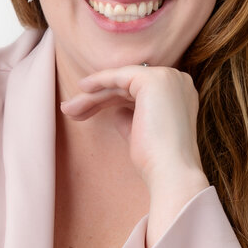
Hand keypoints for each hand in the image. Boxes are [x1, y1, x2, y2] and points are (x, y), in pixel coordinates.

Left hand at [59, 64, 202, 190]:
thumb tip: (117, 111)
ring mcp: (167, 78)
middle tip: (71, 111)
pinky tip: (82, 88)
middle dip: (97, 99)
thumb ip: (131, 119)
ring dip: (92, 96)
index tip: (86, 113)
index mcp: (179, 94)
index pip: (137, 92)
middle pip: (127, 87)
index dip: (110, 100)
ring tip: (68, 109)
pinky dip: (99, 80)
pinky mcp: (153, 79)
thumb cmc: (156, 160)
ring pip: (120, 82)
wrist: (170, 172)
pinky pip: (119, 76)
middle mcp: (177, 81)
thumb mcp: (141, 134)